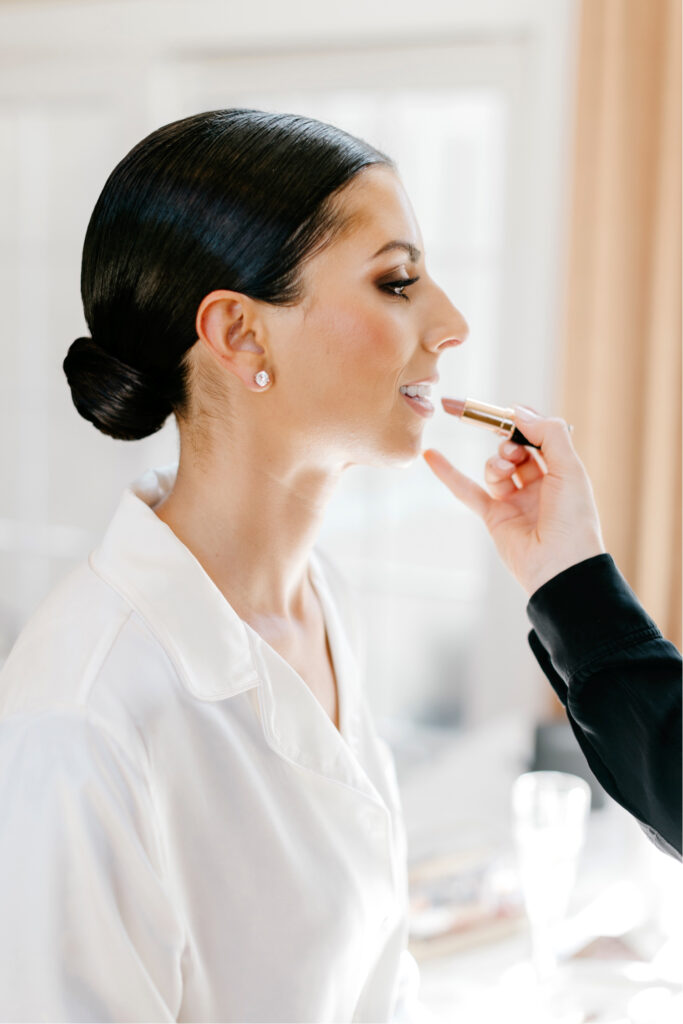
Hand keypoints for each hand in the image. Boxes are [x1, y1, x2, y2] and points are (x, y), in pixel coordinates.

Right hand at [422, 405, 605, 596]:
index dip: (524, 423)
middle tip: (510, 447)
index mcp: (562, 473)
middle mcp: (539, 486)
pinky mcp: (494, 517)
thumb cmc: (574, 520)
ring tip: (504, 470)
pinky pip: (468, 491)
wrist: (561, 568)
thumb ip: (550, 435)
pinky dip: (449, 474)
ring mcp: (515, 502)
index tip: (510, 411)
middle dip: (509, 442)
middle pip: (515, 450)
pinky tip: (431, 455)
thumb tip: (520, 411)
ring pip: (496, 468)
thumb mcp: (570, 469)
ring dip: (496, 462)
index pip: (538, 438)